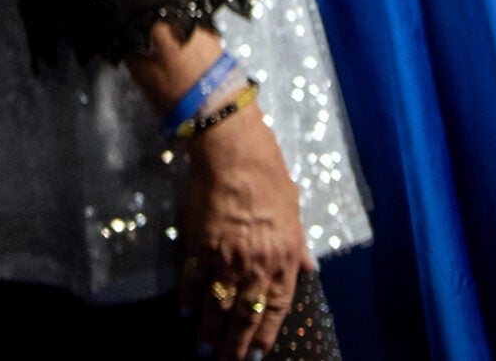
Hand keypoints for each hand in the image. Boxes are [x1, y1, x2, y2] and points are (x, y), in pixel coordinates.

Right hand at [182, 104, 308, 360]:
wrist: (235, 154)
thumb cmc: (269, 176)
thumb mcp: (294, 212)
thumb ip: (299, 246)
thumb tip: (310, 270)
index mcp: (283, 256)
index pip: (277, 307)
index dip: (266, 333)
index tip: (257, 354)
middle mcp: (257, 263)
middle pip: (246, 313)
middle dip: (236, 343)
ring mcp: (227, 256)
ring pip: (219, 304)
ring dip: (211, 331)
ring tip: (204, 351)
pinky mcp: (200, 244)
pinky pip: (194, 279)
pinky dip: (190, 299)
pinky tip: (186, 314)